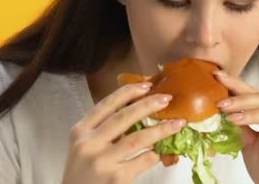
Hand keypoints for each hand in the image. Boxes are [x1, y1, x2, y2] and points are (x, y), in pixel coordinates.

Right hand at [62, 82, 186, 183]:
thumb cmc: (82, 174)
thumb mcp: (84, 147)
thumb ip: (104, 130)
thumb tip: (139, 112)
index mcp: (80, 131)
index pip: (106, 105)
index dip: (128, 92)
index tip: (146, 85)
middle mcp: (89, 143)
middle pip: (124, 117)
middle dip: (148, 105)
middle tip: (166, 99)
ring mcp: (103, 161)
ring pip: (138, 138)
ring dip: (161, 129)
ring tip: (177, 123)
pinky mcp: (117, 178)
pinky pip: (144, 160)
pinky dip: (158, 153)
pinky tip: (168, 150)